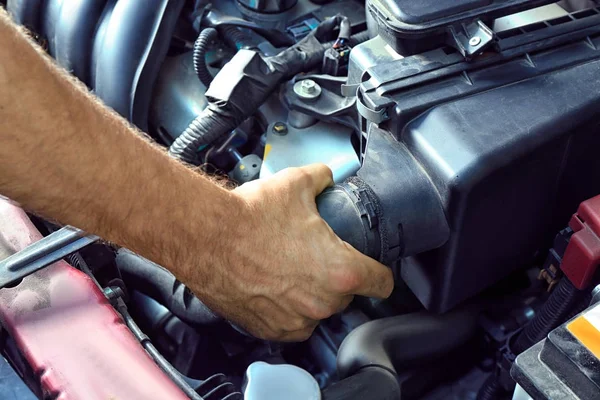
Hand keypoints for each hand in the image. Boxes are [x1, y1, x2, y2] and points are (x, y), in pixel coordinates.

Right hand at [196, 164, 393, 340]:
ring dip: (310, 295)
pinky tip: (271, 285)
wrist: (204, 237)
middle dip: (336, 278)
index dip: (380, 274)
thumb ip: (321, 179)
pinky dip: (285, 309)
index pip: (381, 283)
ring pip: (317, 310)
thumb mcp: (295, 185)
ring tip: (288, 269)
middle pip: (346, 296)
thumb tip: (326, 175)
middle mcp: (321, 302)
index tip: (373, 271)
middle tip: (314, 257)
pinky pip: (290, 323)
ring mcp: (295, 320)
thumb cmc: (249, 217)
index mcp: (340, 270)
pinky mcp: (268, 329)